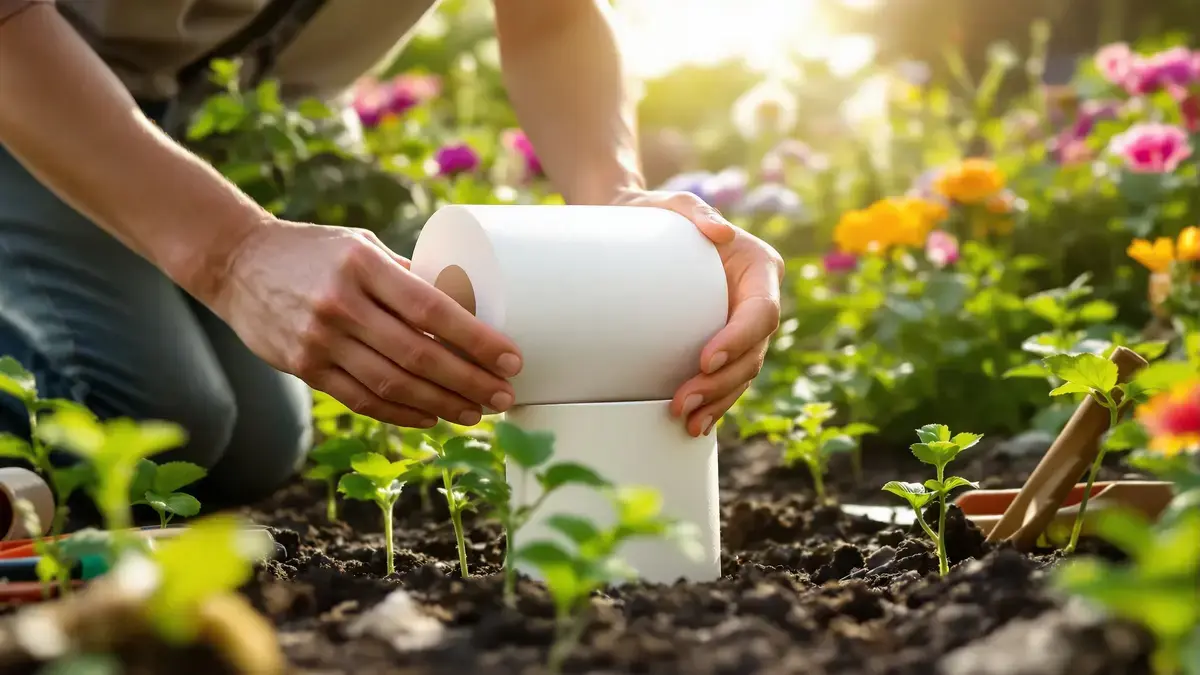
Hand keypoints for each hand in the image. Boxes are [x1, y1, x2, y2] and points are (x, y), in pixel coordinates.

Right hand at [211, 219, 522, 427]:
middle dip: (469, 381)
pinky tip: (432, 417)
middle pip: (418, 355)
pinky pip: (362, 398)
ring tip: (476, 412)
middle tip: (504, 396)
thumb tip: (467, 305)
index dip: (476, 340)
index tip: (511, 359)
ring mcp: (318, 339)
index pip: (432, 309)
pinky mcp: (303, 366)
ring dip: (441, 404)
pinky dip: (402, 413)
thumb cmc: (315, 251)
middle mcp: (341, 303)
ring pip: (392, 384)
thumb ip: (407, 275)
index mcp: (363, 264)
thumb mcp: (361, 244)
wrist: (237, 263)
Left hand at [612, 190, 784, 436]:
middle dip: (722, 383)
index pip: (762, 313)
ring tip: (687, 421)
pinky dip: (716, 402)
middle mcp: (758, 300)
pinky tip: (698, 424)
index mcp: (759, 269)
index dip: (739, 340)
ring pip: (743, 373)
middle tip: (683, 401)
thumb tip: (719, 231)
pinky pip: (727, 379)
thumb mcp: (672, 203)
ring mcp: (741, 326)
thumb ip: (694, 209)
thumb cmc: (655, 215)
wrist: (635, 231)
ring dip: (719, 401)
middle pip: (753, 352)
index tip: (705, 359)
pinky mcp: (722, 343)